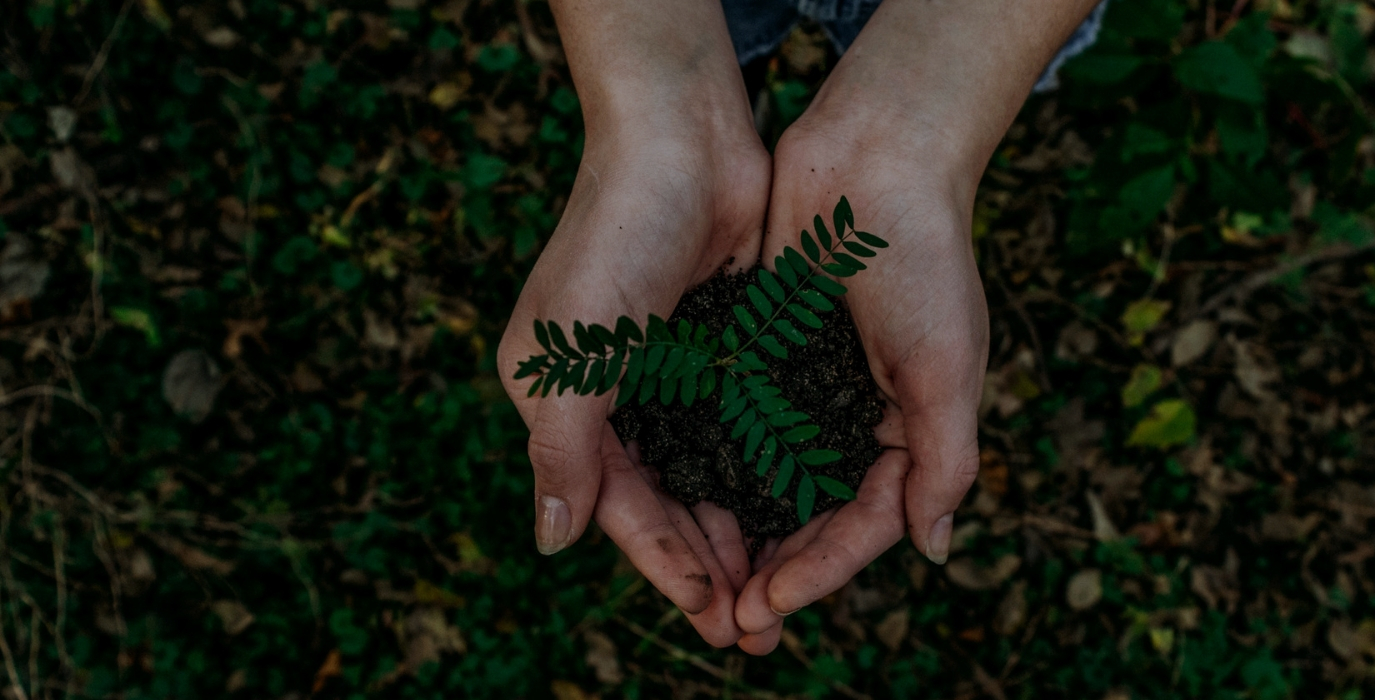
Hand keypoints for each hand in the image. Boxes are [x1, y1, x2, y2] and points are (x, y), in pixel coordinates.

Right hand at [497, 118, 768, 645]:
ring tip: (781, 590)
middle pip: (666, 502)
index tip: (712, 614)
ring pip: (709, 475)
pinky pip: (744, 429)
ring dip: (741, 532)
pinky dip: (766, 473)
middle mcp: (615, 395)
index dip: (663, 563)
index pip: (617, 504)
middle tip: (755, 629)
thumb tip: (551, 543)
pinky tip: (799, 513)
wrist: (683, 137)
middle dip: (708, 566)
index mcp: (564, 401)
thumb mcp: (573, 351)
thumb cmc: (615, 236)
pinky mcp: (723, 348)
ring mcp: (672, 373)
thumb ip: (562, 450)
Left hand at [723, 0, 1102, 653]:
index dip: (822, 569)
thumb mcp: (947, 367)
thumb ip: (944, 461)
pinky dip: (713, 464)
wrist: (875, 156)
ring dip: (739, 532)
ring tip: (702, 581)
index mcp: (908, 429)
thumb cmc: (925, 260)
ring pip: (767, 481)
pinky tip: (678, 499)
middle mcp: (855, 418)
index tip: (772, 602)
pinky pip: (734, 423)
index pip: (865, 523)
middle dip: (776, 570)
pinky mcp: (761, 353)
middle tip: (731, 620)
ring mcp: (805, 388)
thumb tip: (932, 551)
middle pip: (811, 516)